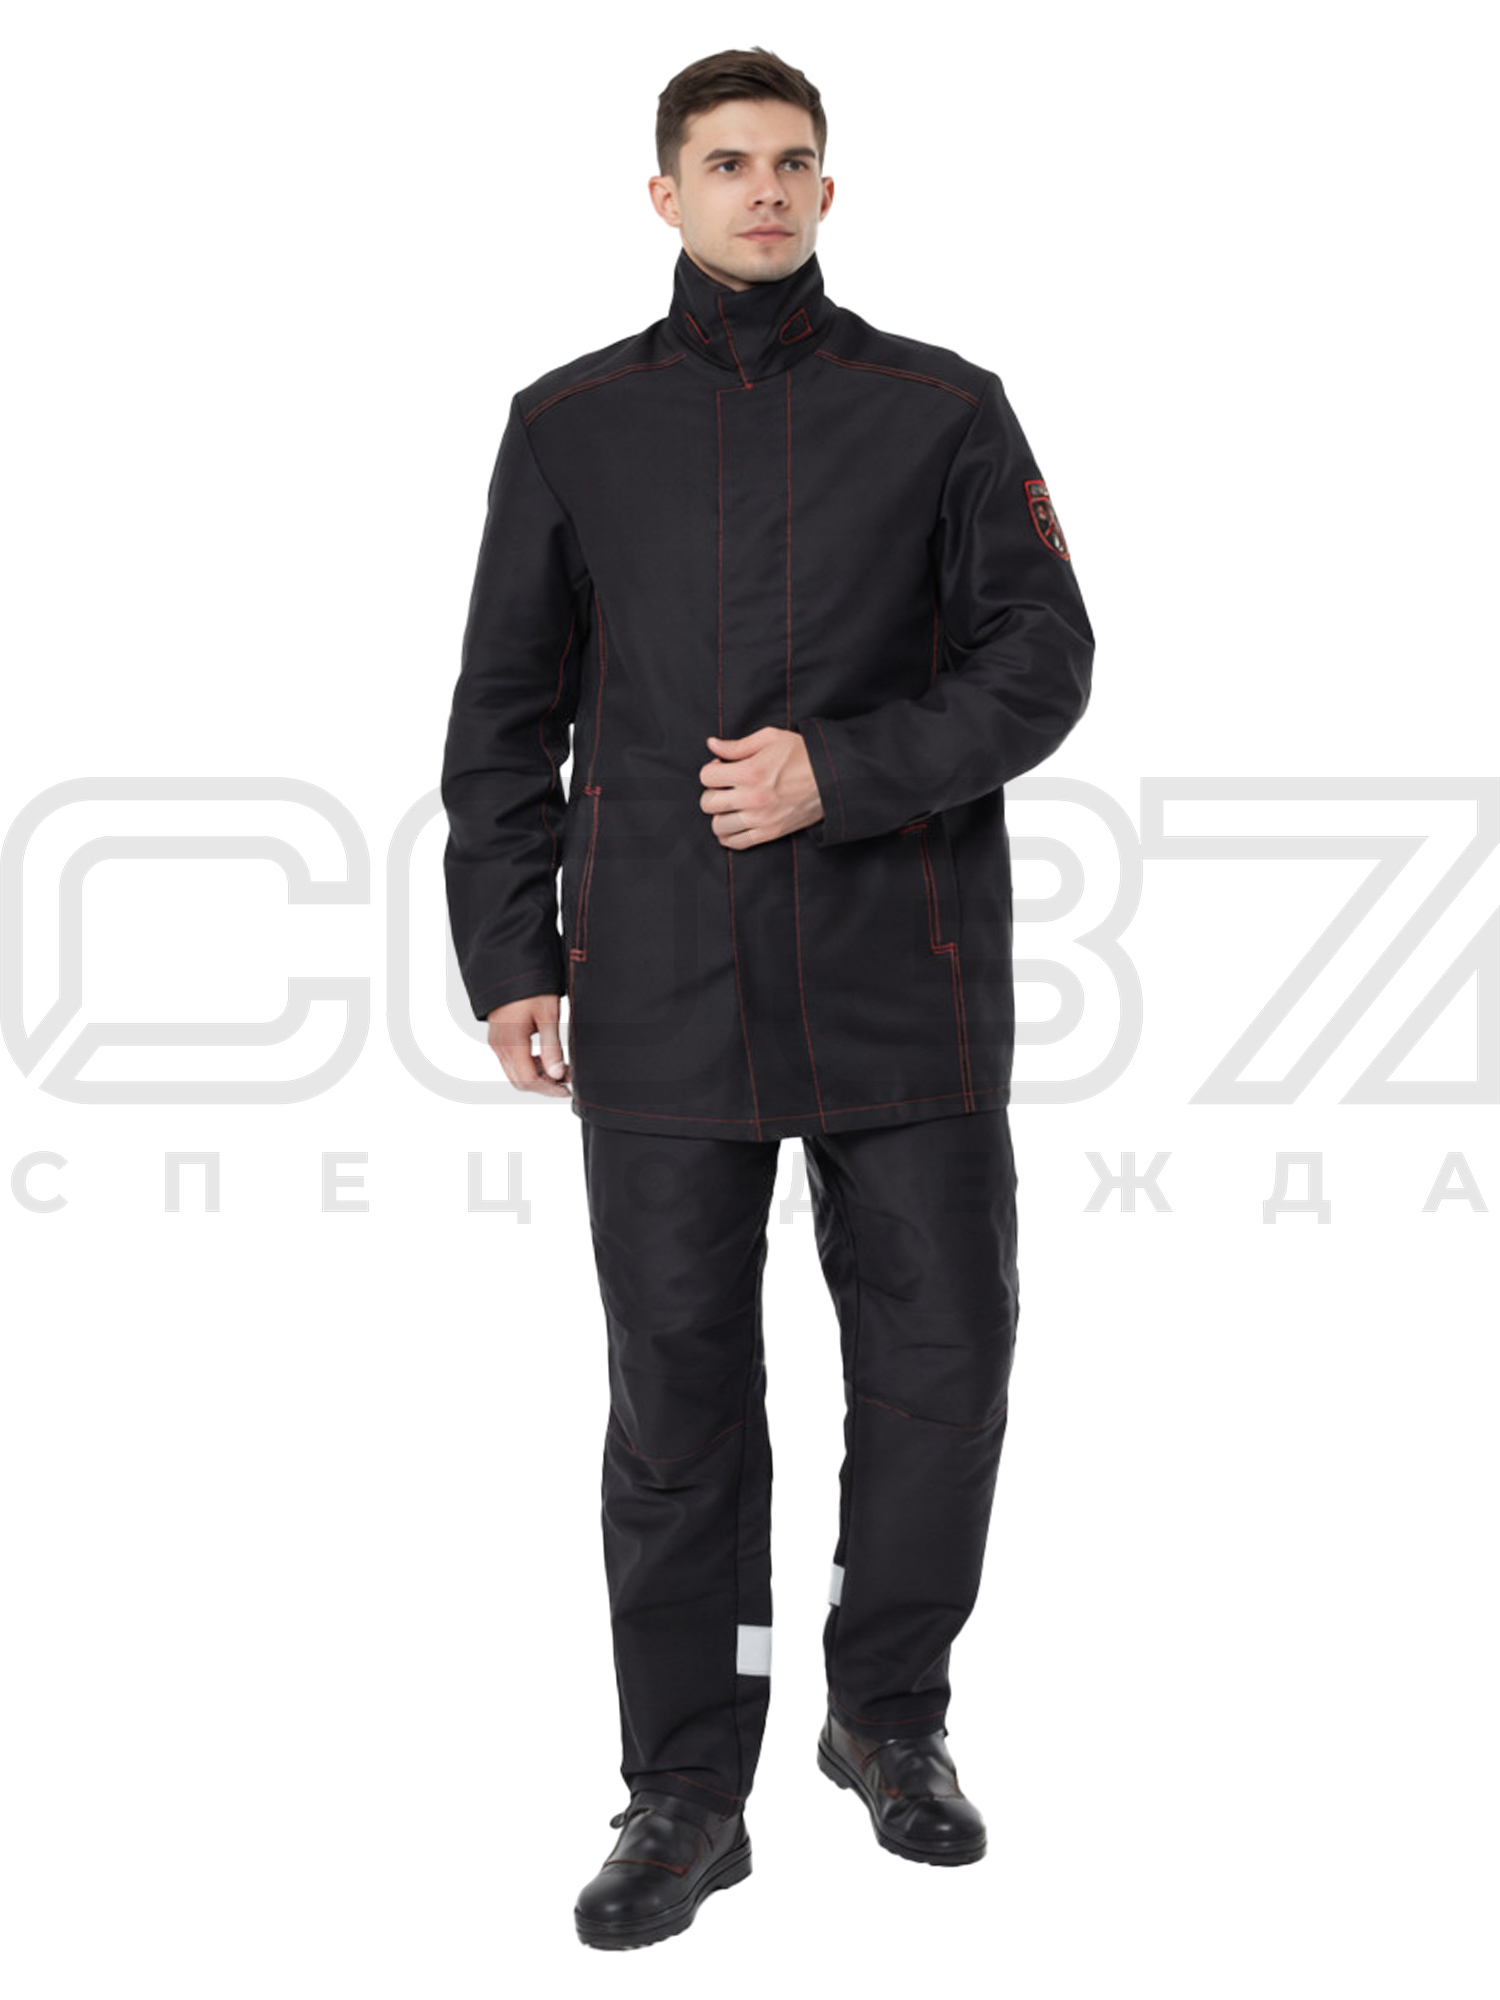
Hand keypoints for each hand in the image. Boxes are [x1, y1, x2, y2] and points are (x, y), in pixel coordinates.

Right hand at [486, 992, 570, 1095]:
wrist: (509, 967)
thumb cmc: (531, 987)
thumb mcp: (548, 1015)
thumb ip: (552, 1047)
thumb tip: (557, 1076)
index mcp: (511, 1042)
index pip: (528, 1080)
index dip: (549, 1089)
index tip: (567, 1089)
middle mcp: (499, 1046)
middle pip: (520, 1081)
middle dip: (544, 1086)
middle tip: (566, 1081)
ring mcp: (496, 1042)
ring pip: (515, 1072)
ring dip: (537, 1076)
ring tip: (560, 1068)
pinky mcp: (498, 1037)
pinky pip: (511, 1061)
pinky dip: (528, 1065)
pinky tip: (546, 1057)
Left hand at [698, 727, 824, 848]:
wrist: (832, 778)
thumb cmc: (802, 754)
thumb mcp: (770, 738)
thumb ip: (737, 745)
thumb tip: (711, 744)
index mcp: (749, 771)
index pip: (706, 777)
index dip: (711, 770)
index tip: (722, 769)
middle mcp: (751, 798)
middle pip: (707, 803)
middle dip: (712, 792)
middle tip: (725, 788)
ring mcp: (760, 819)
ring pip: (717, 826)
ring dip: (719, 815)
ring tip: (730, 807)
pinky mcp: (769, 833)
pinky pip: (736, 843)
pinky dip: (729, 835)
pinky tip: (735, 823)